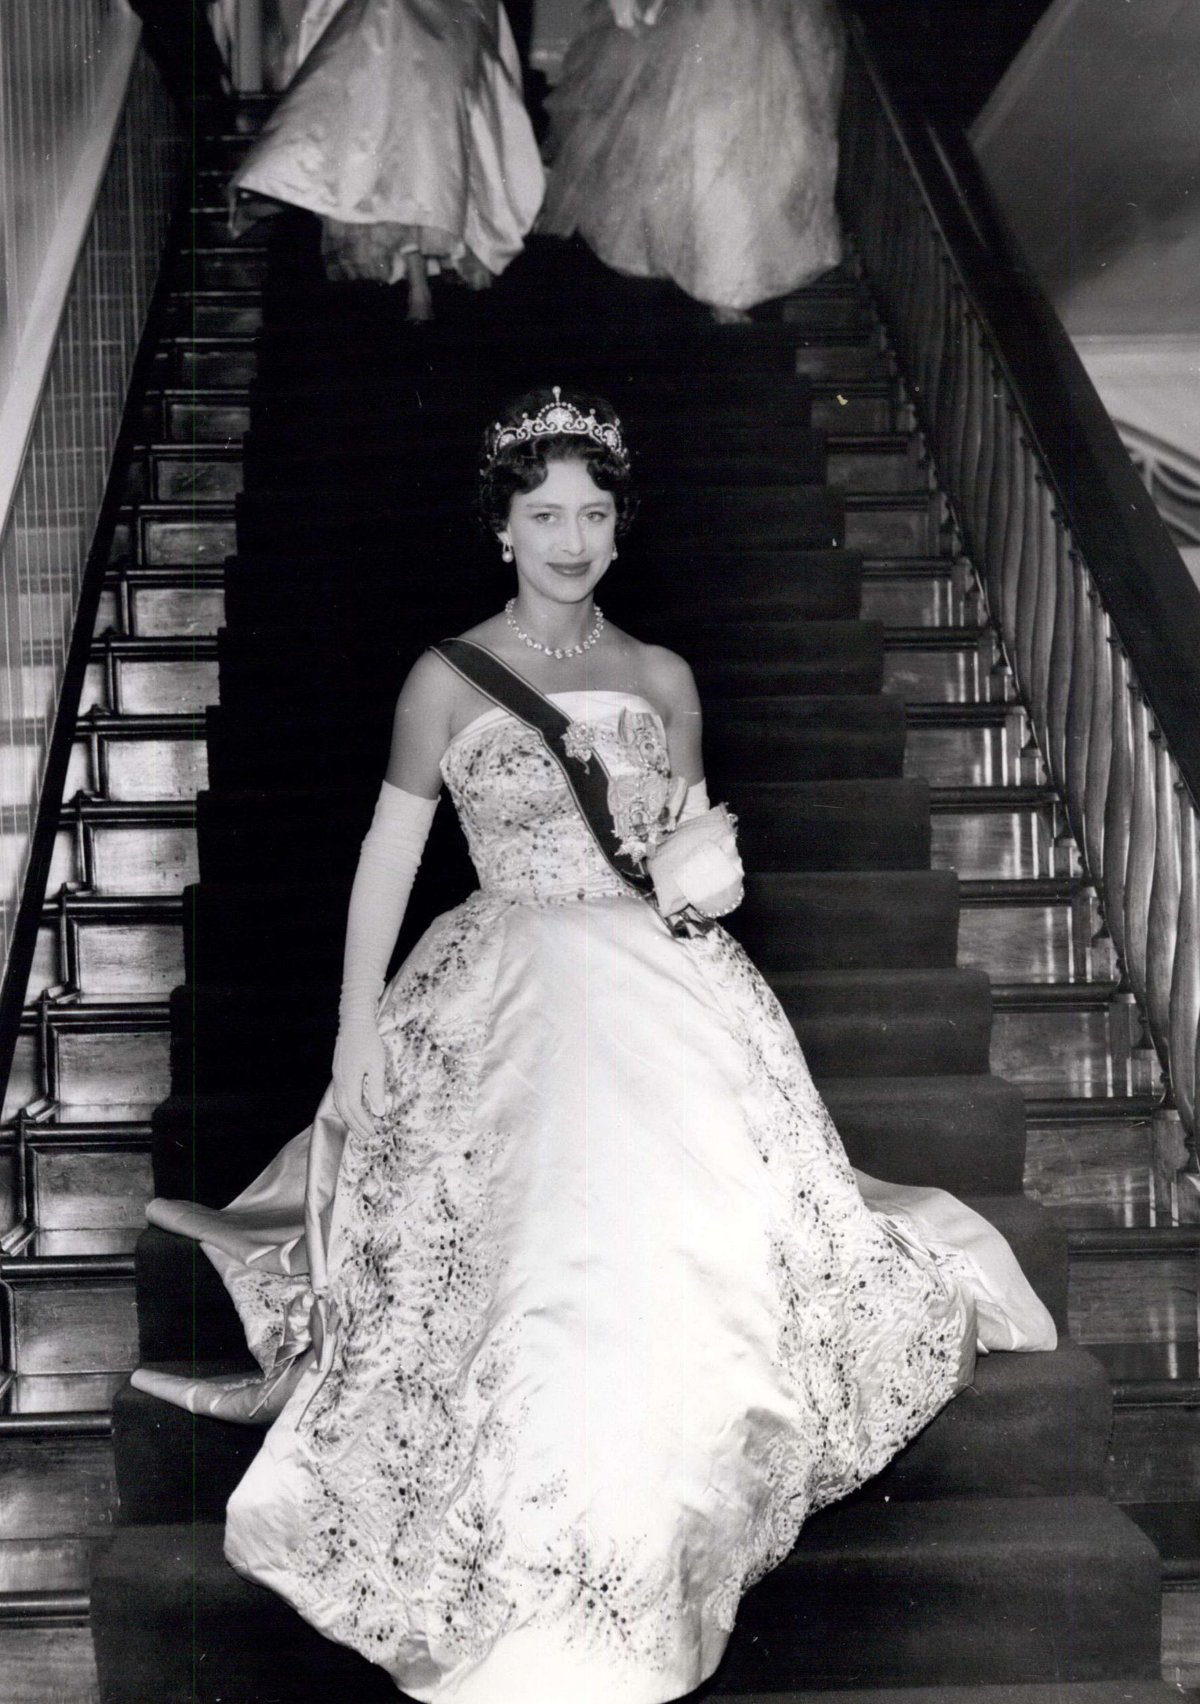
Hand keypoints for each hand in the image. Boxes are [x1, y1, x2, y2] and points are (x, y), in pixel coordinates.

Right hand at [332, 1019, 386, 1138]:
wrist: (354, 1023)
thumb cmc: (369, 1042)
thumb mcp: (377, 1064)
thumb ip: (377, 1089)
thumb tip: (379, 1112)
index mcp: (350, 1081)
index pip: (355, 1109)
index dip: (363, 1122)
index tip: (373, 1131)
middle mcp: (340, 1082)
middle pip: (345, 1110)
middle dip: (355, 1125)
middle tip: (366, 1136)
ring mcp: (337, 1077)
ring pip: (339, 1104)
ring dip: (349, 1118)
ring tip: (359, 1128)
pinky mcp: (338, 1073)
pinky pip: (338, 1096)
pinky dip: (345, 1108)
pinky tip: (351, 1110)